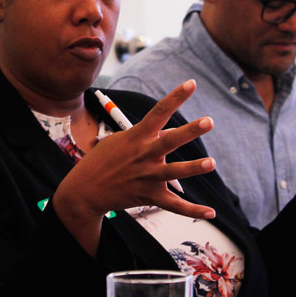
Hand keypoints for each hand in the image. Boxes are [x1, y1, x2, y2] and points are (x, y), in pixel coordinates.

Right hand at [53, 81, 216, 254]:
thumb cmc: (102, 160)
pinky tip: (210, 213)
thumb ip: (147, 136)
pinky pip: (174, 205)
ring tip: (211, 162)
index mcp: (136, 137)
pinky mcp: (148, 196)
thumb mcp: (120, 141)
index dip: (176, 97)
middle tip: (208, 121)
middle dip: (189, 131)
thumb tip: (170, 132)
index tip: (192, 83)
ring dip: (192, 168)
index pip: (159, 112)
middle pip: (169, 140)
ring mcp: (146, 176)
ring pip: (173, 172)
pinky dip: (192, 210)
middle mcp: (143, 155)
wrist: (84, 190)